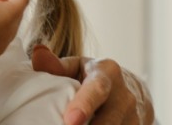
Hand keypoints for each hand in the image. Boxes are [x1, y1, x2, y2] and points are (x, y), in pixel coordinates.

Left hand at [32, 45, 154, 124]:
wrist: (129, 88)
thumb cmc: (90, 76)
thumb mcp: (75, 65)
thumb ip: (56, 64)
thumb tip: (37, 53)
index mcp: (107, 72)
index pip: (97, 89)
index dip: (84, 105)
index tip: (70, 120)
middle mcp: (125, 96)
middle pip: (110, 119)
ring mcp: (134, 117)